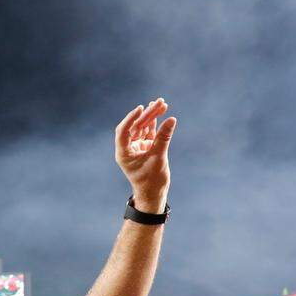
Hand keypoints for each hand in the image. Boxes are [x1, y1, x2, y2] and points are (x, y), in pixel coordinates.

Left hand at [115, 98, 176, 213]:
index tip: (141, 108)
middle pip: (136, 126)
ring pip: (143, 127)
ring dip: (152, 116)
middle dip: (147, 114)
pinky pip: (149, 132)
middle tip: (159, 102)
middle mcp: (128, 148)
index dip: (131, 118)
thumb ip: (164, 138)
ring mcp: (137, 147)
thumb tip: (171, 120)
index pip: (123, 131)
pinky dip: (154, 123)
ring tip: (162, 103)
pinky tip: (160, 111)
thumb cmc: (152, 181)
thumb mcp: (158, 158)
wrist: (154, 194)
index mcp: (124, 153)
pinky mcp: (146, 147)